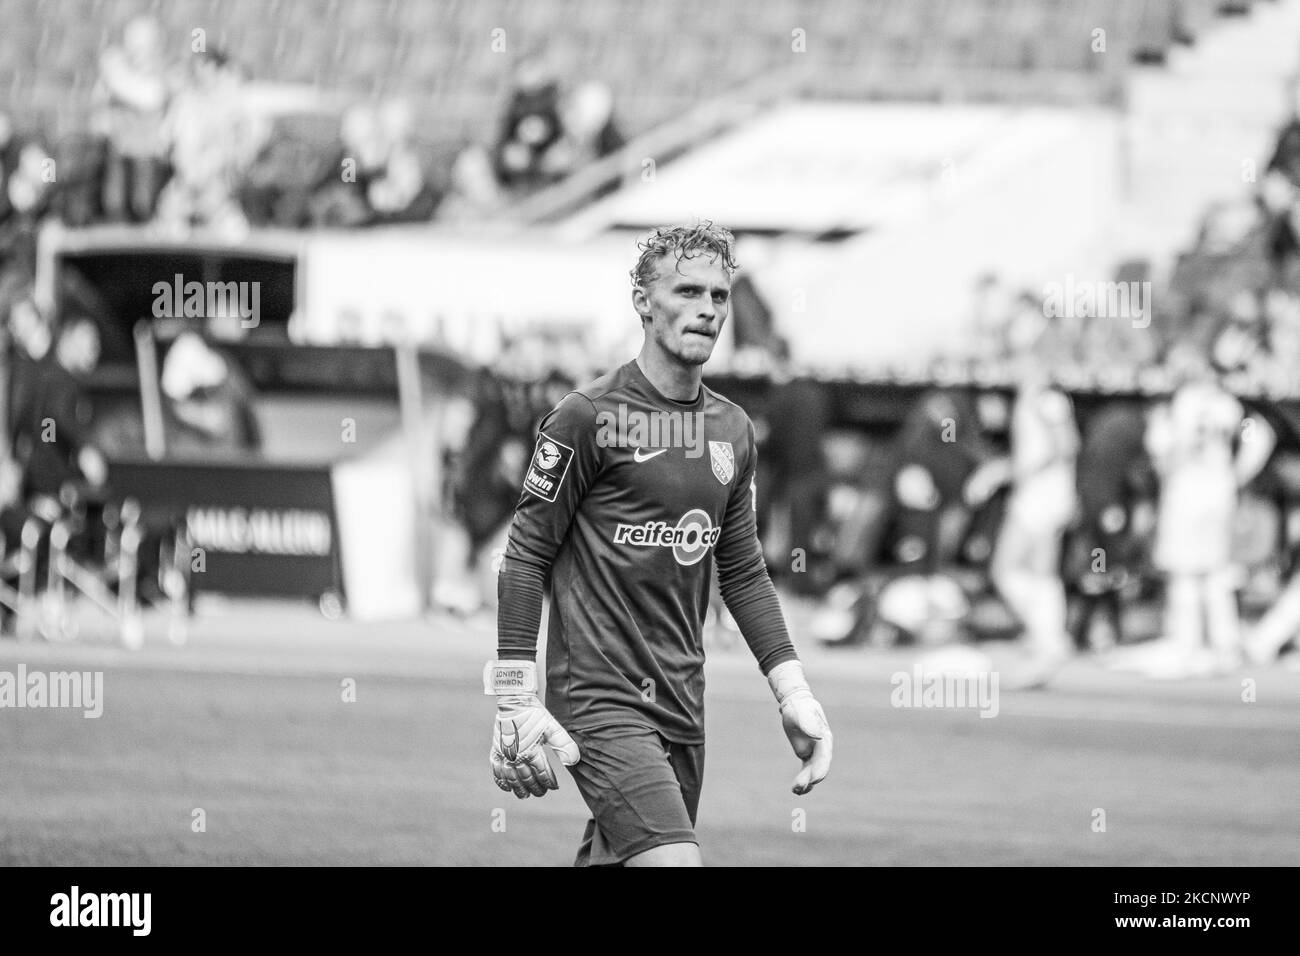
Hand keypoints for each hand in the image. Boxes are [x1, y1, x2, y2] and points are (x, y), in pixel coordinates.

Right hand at [484, 661, 579, 798]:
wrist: (515, 701)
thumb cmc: (535, 714)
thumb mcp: (553, 727)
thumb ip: (564, 744)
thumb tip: (573, 762)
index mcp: (531, 751)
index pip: (542, 774)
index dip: (549, 782)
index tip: (554, 786)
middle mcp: (516, 756)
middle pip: (527, 779)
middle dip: (535, 788)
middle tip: (542, 792)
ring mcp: (504, 754)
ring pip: (511, 778)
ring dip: (518, 789)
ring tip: (525, 795)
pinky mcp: (496, 750)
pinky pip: (496, 770)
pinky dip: (501, 781)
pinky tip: (507, 787)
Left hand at [767, 661, 832, 794]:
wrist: (796, 703)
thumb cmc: (800, 707)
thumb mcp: (802, 713)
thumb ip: (809, 723)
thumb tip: (818, 736)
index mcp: (825, 739)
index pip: (824, 758)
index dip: (820, 770)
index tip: (812, 780)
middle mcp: (822, 748)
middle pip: (818, 768)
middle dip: (810, 780)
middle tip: (798, 788)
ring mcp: (815, 753)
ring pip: (812, 773)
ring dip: (805, 783)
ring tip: (795, 791)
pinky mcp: (806, 755)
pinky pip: (806, 771)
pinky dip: (802, 781)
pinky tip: (796, 790)